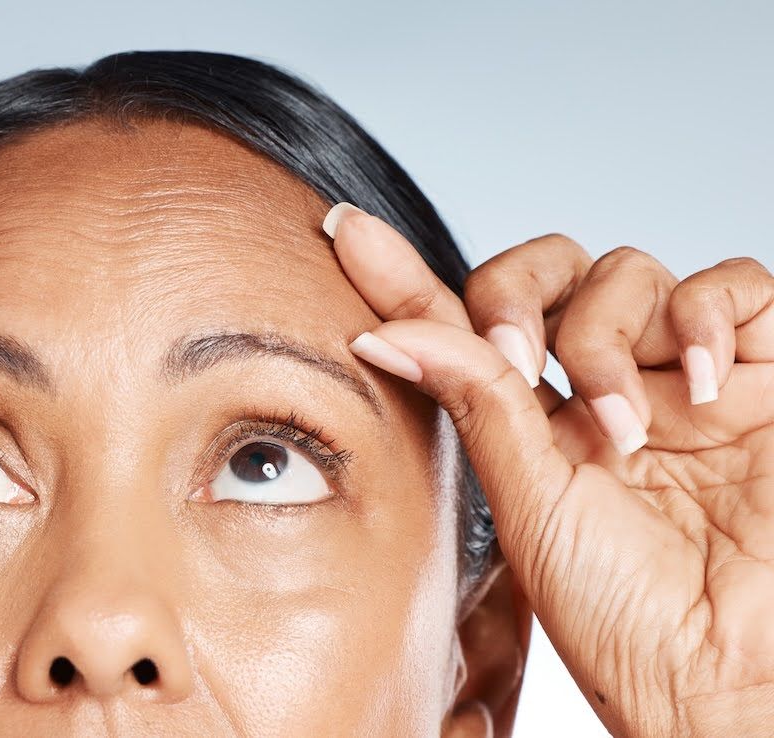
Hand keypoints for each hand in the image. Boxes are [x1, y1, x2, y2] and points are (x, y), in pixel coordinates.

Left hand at [324, 204, 773, 735]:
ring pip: (627, 272)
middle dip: (518, 296)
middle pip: (547, 275)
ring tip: (623, 426)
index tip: (342, 232)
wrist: (730, 676)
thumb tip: (384, 332)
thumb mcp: (532, 505)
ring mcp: (685, 379)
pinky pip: (737, 285)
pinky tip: (699, 384)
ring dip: (607, 334)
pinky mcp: (769, 374)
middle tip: (519, 363)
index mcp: (538, 426)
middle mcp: (607, 391)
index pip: (463, 329)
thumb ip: (477, 406)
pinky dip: (707, 312)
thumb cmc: (629, 617)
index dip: (405, 278)